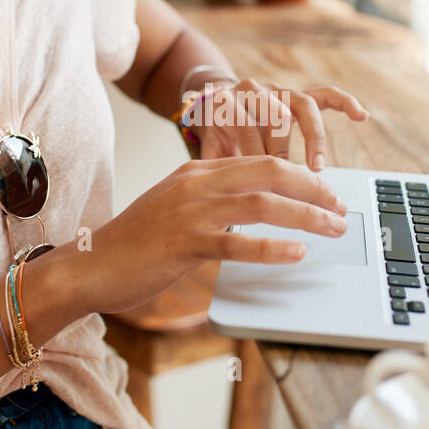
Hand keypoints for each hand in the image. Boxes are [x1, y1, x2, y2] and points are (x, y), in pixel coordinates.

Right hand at [74, 155, 348, 315]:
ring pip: (261, 202)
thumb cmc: (134, 245)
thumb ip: (209, 204)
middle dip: (313, 189)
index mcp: (196, 173)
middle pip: (269, 172)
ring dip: (305, 215)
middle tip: (340, 208)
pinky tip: (296, 253)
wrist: (88, 265)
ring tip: (332, 228)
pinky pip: (236, 240)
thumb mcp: (175, 210)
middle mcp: (196, 184)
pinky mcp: (184, 242)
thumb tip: (249, 210)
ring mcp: (190, 211)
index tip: (326, 192)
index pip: (260, 162)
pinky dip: (272, 246)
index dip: (300, 176)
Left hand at [191, 79, 368, 169]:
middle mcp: (257, 91)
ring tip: (317, 165)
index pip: (245, 124)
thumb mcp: (209, 153)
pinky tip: (361, 116)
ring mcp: (280, 91)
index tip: (260, 182)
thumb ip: (218, 169)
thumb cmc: (218, 138)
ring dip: (312, 137)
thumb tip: (226, 206)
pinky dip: (344, 104)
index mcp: (230, 102)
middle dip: (281, 148)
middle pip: (275, 114)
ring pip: (302, 104)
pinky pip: (326, 94)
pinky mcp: (299, 96)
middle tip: (286, 176)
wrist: (214, 107)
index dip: (252, 153)